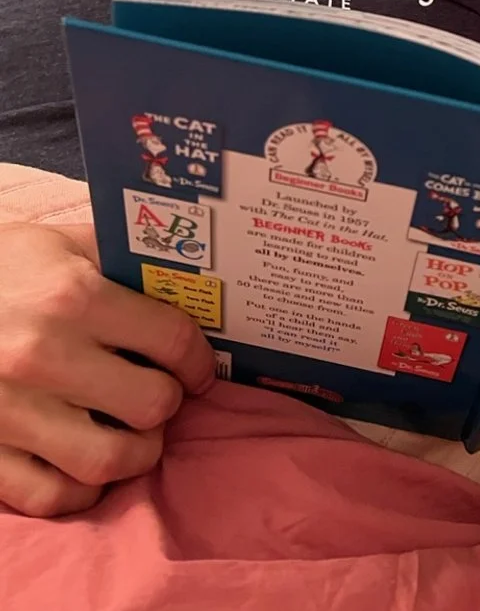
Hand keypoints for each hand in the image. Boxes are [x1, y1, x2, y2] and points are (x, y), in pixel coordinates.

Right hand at [0, 222, 215, 516]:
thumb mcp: (57, 244)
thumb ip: (119, 259)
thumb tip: (185, 279)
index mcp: (70, 297)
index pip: (170, 339)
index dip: (197, 358)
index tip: (198, 366)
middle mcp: (42, 357)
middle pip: (150, 404)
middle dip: (168, 401)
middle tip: (162, 393)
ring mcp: (9, 412)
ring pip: (108, 460)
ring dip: (137, 453)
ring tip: (136, 434)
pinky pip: (51, 497)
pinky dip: (81, 490)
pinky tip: (87, 464)